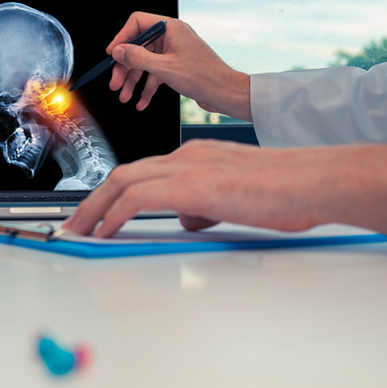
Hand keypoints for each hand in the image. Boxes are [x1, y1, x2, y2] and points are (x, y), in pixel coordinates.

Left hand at [63, 140, 386, 240]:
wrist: (312, 180)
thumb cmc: (285, 190)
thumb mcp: (234, 199)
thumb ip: (204, 206)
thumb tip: (185, 219)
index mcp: (193, 156)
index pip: (141, 173)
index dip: (112, 193)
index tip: (96, 213)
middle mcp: (184, 156)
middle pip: (122, 174)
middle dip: (91, 200)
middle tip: (73, 223)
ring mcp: (187, 167)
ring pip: (122, 182)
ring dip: (94, 208)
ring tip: (77, 230)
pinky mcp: (192, 185)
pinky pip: (138, 198)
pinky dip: (114, 214)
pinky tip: (104, 231)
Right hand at [106, 12, 251, 120]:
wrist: (224, 92)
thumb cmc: (203, 77)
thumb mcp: (164, 67)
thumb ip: (138, 57)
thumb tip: (119, 50)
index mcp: (170, 28)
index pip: (137, 23)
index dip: (122, 37)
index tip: (113, 53)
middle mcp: (171, 37)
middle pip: (138, 47)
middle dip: (125, 67)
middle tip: (116, 82)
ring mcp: (173, 52)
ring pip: (145, 63)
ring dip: (133, 81)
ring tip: (125, 96)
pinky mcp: (175, 66)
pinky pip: (155, 74)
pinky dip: (147, 87)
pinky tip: (141, 101)